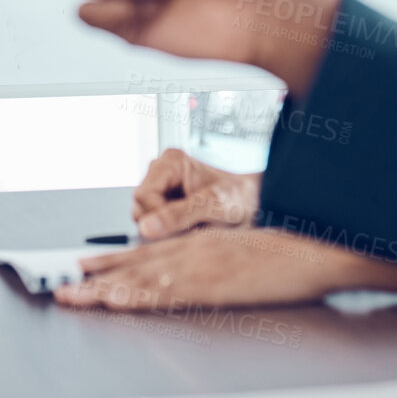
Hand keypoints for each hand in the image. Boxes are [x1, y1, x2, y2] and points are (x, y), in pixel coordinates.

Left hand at [54, 226, 364, 310]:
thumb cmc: (286, 251)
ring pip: (140, 278)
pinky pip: (165, 294)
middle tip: (64, 285)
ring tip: (73, 296)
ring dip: (104, 289)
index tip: (85, 265)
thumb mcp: (242, 249)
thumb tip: (199, 273)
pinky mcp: (210, 285)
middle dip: (96, 276)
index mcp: (200, 241)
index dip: (113, 259)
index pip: (147, 252)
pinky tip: (115, 301)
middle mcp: (192, 249)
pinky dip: (135, 297)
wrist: (312, 247)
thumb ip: (215, 260)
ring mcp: (199, 266)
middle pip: (135, 263)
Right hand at [132, 147, 260, 238]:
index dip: (156, 218)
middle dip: (162, 226)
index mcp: (171, 162)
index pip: (143, 196)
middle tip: (192, 230)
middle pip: (140, 209)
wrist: (256, 204)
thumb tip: (146, 227)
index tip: (178, 230)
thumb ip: (180, 215)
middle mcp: (162, 173)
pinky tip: (191, 231)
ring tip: (195, 229)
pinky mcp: (165, 207)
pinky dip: (171, 235)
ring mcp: (162, 191)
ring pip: (145, 221)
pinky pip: (155, 228)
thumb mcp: (214, 205)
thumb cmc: (240, 197)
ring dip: (167, 232)